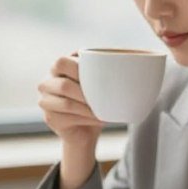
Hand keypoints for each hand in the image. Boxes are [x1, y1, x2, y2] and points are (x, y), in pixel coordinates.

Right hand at [38, 55, 103, 188]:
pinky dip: (87, 119)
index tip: (99, 76)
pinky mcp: (49, 119)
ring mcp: (45, 102)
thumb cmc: (96, 101)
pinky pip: (68, 118)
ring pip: (66, 104)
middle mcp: (47, 83)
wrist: (86, 131)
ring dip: (88, 108)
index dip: (78, 68)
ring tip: (103, 110)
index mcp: (58, 68)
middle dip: (85, 92)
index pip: (61, 62)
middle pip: (63, 85)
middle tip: (103, 97)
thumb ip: (107, 68)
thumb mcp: (101, 81)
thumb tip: (142, 57)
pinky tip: (99, 119)